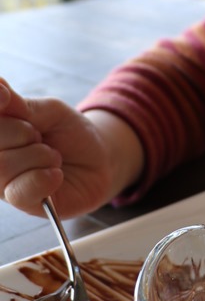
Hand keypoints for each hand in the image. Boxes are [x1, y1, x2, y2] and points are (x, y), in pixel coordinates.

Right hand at [0, 79, 141, 216]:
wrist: (99, 160)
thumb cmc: (70, 134)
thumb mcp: (49, 111)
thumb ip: (20, 105)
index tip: (6, 98)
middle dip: (24, 132)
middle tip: (42, 137)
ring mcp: (3, 182)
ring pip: (3, 165)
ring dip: (40, 156)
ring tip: (54, 157)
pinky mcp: (21, 202)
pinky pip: (20, 191)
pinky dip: (44, 178)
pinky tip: (56, 174)